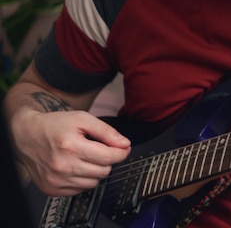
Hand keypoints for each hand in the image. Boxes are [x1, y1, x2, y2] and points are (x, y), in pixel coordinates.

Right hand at [12, 109, 130, 195]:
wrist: (27, 135)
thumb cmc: (54, 126)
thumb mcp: (82, 119)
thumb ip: (106, 131)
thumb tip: (124, 144)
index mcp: (71, 146)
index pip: (109, 157)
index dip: (121, 152)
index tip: (123, 147)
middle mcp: (62, 165)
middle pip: (104, 171)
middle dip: (107, 160)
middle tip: (99, 150)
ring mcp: (56, 179)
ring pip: (94, 182)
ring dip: (95, 170)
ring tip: (84, 157)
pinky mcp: (51, 188)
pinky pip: (80, 190)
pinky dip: (82, 179)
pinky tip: (75, 166)